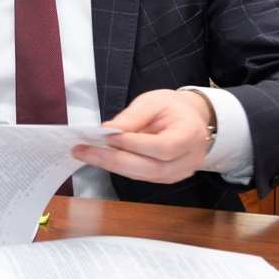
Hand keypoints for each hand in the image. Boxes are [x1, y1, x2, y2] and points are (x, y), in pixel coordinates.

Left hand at [72, 89, 212, 183]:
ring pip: (144, 175)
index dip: (135, 144)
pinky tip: (102, 158)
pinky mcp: (167, 176)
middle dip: (115, 160)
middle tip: (87, 151)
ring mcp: (179, 171)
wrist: (186, 116)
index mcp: (191, 134)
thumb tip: (109, 130)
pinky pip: (141, 176)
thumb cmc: (171, 107)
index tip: (109, 136)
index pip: (164, 147)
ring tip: (88, 154)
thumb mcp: (152, 102)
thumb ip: (132, 117)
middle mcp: (189, 158)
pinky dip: (120, 167)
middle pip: (152, 168)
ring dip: (113, 166)